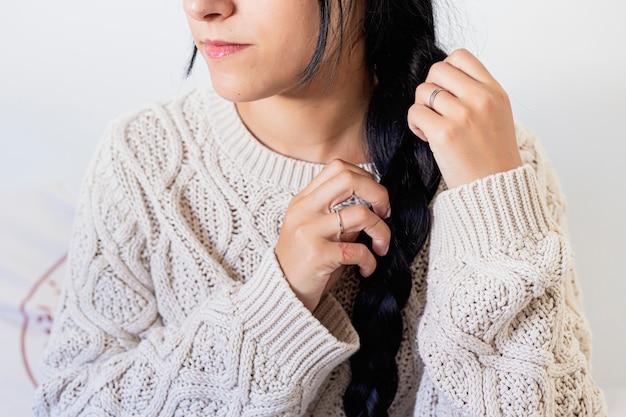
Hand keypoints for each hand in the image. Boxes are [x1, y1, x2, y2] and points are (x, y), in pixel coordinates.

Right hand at [275, 160, 390, 311]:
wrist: (282, 295)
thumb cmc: (305, 264)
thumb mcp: (316, 232)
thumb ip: (339, 215)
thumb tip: (375, 203)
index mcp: (304, 200)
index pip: (339, 168)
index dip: (366, 179)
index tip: (375, 200)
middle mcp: (304, 210)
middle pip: (349, 179)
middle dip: (378, 194)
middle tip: (386, 213)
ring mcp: (309, 231)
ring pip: (361, 214)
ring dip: (381, 231)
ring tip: (381, 247)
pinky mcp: (317, 255)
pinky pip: (358, 250)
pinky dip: (370, 261)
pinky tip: (365, 269)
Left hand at [407, 48, 521, 188]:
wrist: (496, 190)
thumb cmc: (492, 157)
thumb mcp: (497, 116)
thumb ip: (476, 93)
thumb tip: (444, 79)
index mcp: (495, 92)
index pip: (460, 56)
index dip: (446, 71)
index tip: (448, 92)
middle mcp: (481, 99)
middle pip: (436, 70)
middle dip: (430, 89)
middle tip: (437, 111)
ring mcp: (463, 115)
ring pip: (422, 91)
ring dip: (422, 109)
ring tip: (434, 127)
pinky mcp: (445, 134)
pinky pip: (414, 113)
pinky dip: (415, 125)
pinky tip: (428, 138)